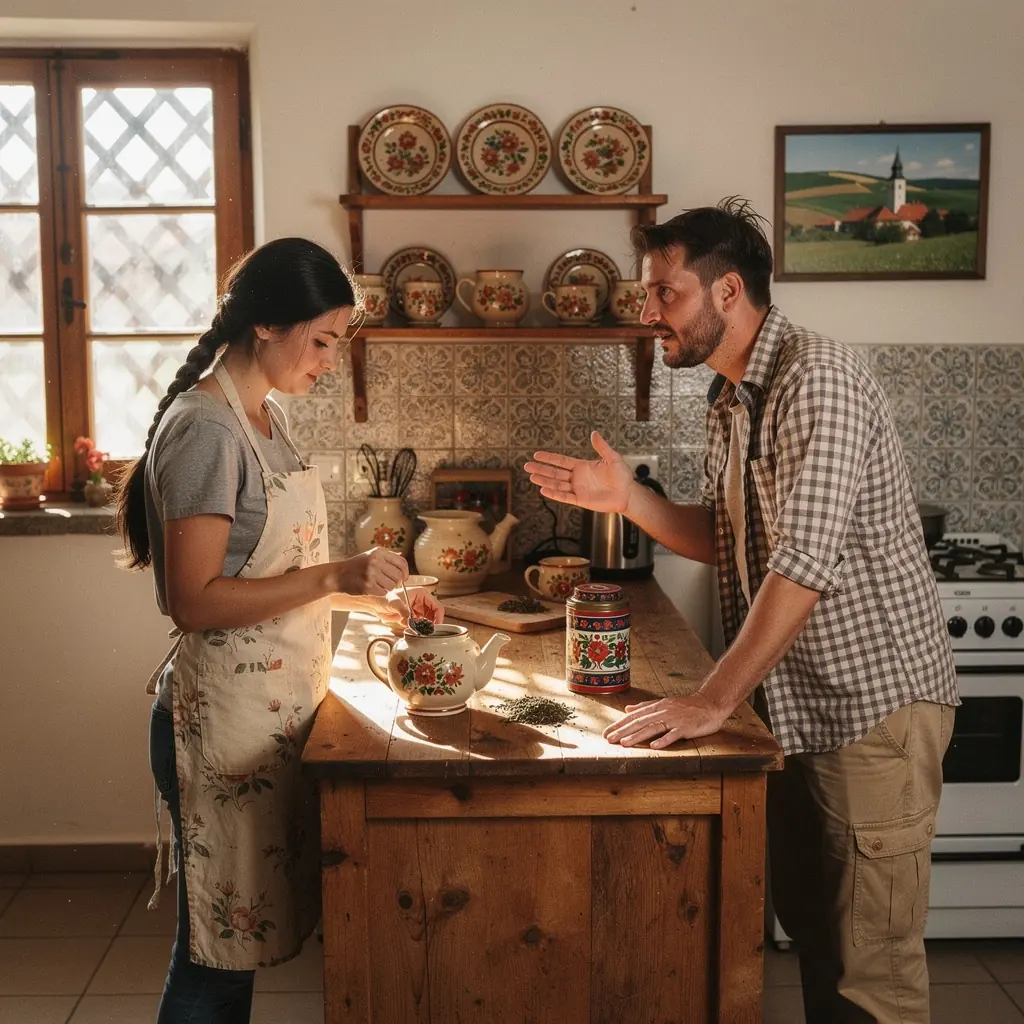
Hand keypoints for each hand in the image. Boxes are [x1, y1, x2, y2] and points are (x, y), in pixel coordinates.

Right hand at [332, 547, 407, 596]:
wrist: (338, 575)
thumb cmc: (356, 566)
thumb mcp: (370, 555)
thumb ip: (386, 557)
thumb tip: (402, 558)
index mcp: (379, 552)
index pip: (402, 563)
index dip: (406, 572)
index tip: (404, 578)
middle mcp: (376, 561)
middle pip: (398, 576)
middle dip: (396, 582)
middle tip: (388, 583)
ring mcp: (371, 574)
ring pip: (392, 585)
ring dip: (388, 588)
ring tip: (378, 585)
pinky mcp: (367, 586)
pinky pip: (383, 593)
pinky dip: (380, 593)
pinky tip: (373, 589)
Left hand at [364, 587, 445, 632]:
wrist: (375, 605)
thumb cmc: (384, 599)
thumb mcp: (393, 603)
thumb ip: (403, 611)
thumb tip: (411, 621)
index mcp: (422, 594)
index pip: (437, 606)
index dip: (439, 618)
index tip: (435, 628)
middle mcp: (422, 601)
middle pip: (435, 615)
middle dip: (431, 624)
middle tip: (427, 633)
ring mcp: (418, 609)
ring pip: (428, 621)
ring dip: (425, 627)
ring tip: (418, 631)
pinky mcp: (414, 617)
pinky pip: (420, 625)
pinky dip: (419, 629)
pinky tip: (413, 631)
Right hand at [524, 431, 634, 512]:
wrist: (628, 494)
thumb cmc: (622, 476)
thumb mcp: (613, 458)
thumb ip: (602, 447)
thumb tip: (594, 433)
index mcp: (582, 466)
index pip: (561, 461)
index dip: (549, 458)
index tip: (536, 455)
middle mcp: (577, 478)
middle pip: (554, 473)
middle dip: (541, 469)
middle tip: (526, 466)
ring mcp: (578, 489)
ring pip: (557, 484)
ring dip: (544, 481)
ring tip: (531, 477)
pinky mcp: (581, 500)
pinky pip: (565, 497)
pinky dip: (554, 494)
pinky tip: (543, 490)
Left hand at [603, 693, 730, 748]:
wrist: (710, 703)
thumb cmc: (686, 706)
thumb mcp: (663, 703)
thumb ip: (645, 706)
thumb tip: (627, 709)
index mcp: (656, 707)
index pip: (634, 716)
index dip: (619, 724)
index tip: (606, 732)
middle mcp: (662, 712)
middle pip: (640, 722)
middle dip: (623, 731)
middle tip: (608, 739)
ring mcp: (674, 720)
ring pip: (652, 728)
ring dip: (637, 736)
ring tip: (624, 743)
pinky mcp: (686, 727)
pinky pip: (674, 734)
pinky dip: (664, 740)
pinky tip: (654, 746)